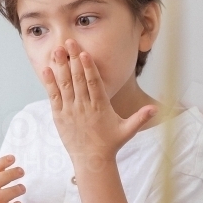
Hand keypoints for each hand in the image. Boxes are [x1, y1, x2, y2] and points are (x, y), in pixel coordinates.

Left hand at [42, 39, 156, 168]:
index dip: (88, 67)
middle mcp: (84, 107)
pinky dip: (50, 83)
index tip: (84, 53)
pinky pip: (54, 97)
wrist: (91, 161)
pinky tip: (47, 70)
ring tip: (57, 50)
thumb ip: (140, 118)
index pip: (93, 83)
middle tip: (69, 42)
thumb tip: (156, 109)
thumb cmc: (110, 144)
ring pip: (65, 85)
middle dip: (73, 59)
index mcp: (100, 107)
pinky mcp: (60, 116)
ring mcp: (70, 111)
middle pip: (78, 79)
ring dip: (60, 67)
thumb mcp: (127, 130)